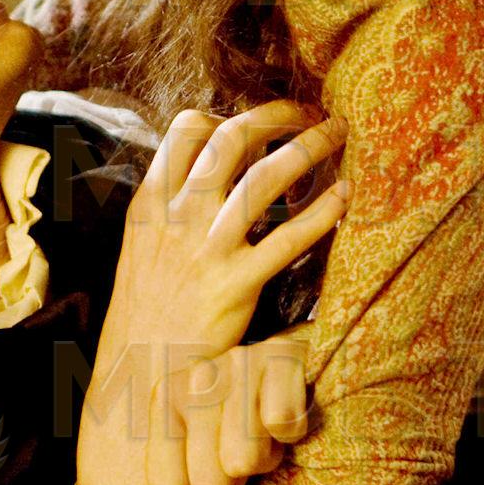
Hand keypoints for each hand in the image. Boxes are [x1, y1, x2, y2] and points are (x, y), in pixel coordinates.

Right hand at [101, 100, 347, 363]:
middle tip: (308, 113)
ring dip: (308, 146)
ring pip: (264, 177)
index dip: (225, 114)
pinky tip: (345, 196)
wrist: (138, 371)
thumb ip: (170, 207)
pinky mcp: (235, 285)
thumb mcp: (141, 247)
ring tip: (336, 133)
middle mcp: (178, 217)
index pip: (185, 129)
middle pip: (231, 138)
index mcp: (151, 203)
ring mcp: (207, 249)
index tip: (253, 123)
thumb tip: (210, 173)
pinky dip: (323, 211)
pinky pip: (288, 238)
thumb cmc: (147, 310)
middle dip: (276, 115)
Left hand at [148, 334, 310, 484]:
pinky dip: (294, 433)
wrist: (314, 381)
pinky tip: (290, 414)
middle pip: (208, 482)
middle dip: (237, 480)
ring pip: (243, 459)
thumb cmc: (258, 433)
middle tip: (250, 449)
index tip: (217, 470)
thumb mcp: (221, 474)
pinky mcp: (282, 354)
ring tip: (268, 433)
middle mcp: (195, 377)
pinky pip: (281, 424)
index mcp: (167, 402)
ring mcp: (237, 360)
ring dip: (267, 459)